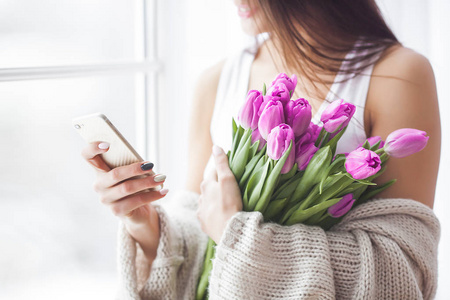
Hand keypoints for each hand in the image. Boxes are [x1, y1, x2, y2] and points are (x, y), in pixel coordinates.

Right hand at [81, 141, 167, 261]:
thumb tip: (146, 164)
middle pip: (115, 174)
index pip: (87, 156)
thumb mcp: (131, 174)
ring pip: (127, 188)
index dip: (93, 148)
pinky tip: (164, 191)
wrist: (137, 212)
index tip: (108, 144)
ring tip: (162, 178)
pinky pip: (136, 201)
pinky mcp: (117, 211)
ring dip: (147, 182)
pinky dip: (153, 196)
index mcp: (99, 171)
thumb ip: (131, 165)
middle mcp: (99, 185)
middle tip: (151, 165)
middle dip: (135, 169)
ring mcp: (106, 200)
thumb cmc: (134, 185)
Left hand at [196, 145, 242, 243]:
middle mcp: (201, 197)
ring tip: (225, 204)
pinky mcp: (204, 225)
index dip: (222, 171)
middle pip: (209, 188)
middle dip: (217, 187)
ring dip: (214, 201)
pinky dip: (213, 215)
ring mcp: (201, 212)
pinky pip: (208, 217)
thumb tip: (215, 146)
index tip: (231, 172)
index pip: (214, 173)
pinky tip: (220, 217)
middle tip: (230, 189)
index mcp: (206, 185)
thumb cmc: (229, 202)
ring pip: (207, 202)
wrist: (229, 230)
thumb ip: (222, 163)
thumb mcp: (228, 179)